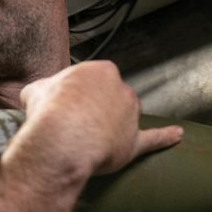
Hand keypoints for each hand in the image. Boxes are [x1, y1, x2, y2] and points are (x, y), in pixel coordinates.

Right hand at [15, 61, 182, 189]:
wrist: (61, 138)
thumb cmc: (49, 113)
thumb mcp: (35, 91)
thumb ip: (43, 91)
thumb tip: (37, 96)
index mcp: (99, 71)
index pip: (91, 80)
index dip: (77, 96)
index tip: (66, 107)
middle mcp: (120, 87)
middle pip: (110, 98)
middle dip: (94, 111)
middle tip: (73, 125)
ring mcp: (130, 114)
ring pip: (124, 118)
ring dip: (111, 127)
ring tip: (87, 140)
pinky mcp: (133, 141)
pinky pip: (152, 138)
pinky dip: (164, 137)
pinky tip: (176, 135)